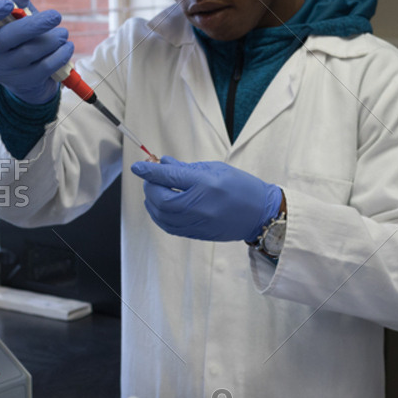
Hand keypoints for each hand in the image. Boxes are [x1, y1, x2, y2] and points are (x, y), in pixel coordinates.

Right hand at [0, 0, 73, 103]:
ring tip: (63, 33)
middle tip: (55, 16)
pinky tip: (66, 47)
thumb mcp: (15, 14)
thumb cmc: (19, 34)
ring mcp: (3, 71)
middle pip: (4, 38)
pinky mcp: (22, 83)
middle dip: (33, 25)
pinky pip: (44, 67)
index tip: (9, 4)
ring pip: (28, 52)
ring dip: (52, 40)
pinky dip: (59, 55)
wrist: (29, 76)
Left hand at [130, 156, 281, 242]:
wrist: (260, 214)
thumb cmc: (241, 187)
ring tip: (154, 191)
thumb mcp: (215, 169)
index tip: (138, 166)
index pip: (169, 177)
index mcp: (206, 185)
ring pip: (162, 216)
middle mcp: (200, 206)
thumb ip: (186, 168)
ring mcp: (198, 223)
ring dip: (152, 202)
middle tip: (150, 178)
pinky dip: (159, 216)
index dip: (150, 171)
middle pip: (161, 199)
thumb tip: (163, 163)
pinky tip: (160, 207)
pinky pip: (169, 227)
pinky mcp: (197, 234)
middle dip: (151, 187)